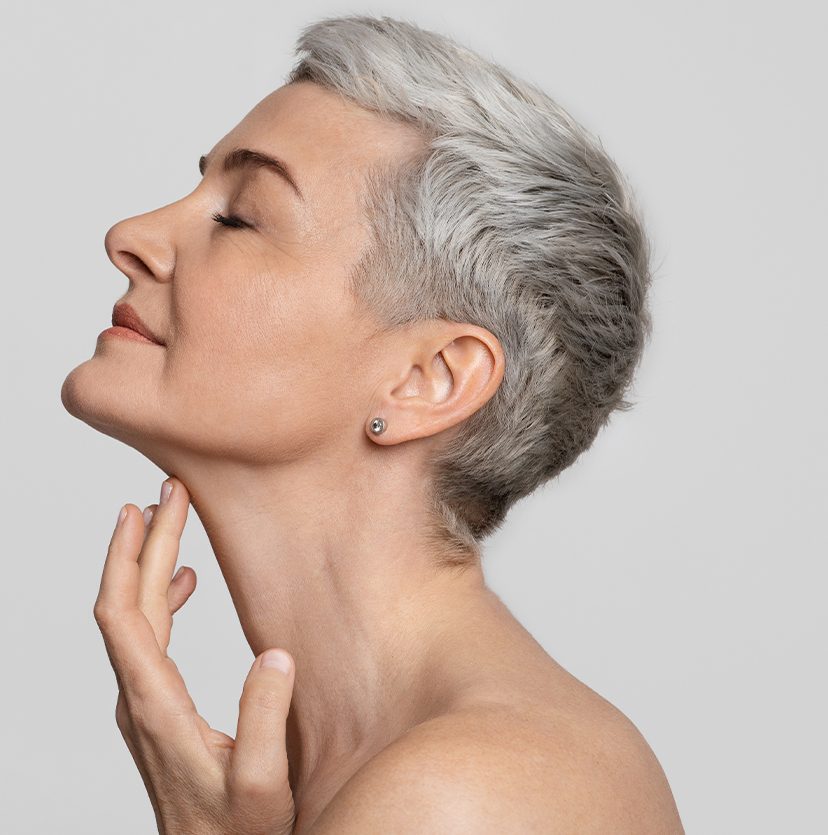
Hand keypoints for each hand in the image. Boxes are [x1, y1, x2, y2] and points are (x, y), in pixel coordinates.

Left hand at [93, 476, 296, 834]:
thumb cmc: (236, 833)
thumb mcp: (261, 785)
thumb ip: (264, 721)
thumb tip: (274, 656)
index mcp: (155, 706)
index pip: (124, 613)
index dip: (130, 556)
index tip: (144, 510)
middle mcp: (139, 698)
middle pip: (127, 602)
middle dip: (144, 542)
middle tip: (167, 493)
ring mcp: (144, 702)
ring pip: (135, 616)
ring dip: (149, 564)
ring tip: (167, 521)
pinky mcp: (158, 707)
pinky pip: (148, 636)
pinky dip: (162, 597)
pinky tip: (183, 582)